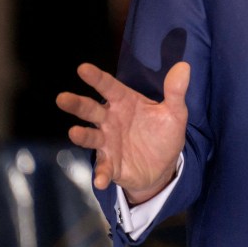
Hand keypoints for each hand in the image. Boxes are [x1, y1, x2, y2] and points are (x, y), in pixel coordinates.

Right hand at [55, 61, 189, 203]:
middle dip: (77, 104)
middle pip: (91, 110)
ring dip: (82, 135)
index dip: (96, 78)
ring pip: (90, 136)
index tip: (83, 68)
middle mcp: (111, 120)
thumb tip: (184, 66)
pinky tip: (101, 180)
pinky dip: (101, 174)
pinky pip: (103, 168)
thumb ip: (175, 91)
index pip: (109, 87)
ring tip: (74, 132)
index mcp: (124, 102)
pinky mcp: (111, 164)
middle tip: (63, 98)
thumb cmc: (163, 133)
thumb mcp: (175, 113)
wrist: (164, 165)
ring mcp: (108, 142)